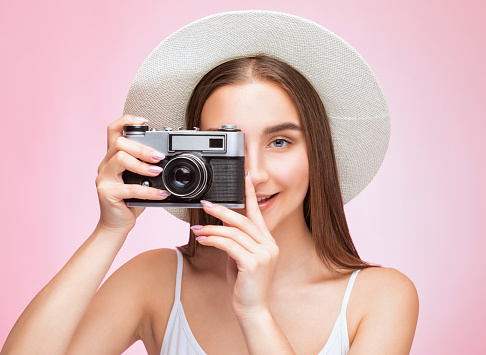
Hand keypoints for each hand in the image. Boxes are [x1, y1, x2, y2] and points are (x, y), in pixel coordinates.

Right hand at [95, 115, 169, 234]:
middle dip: (142, 148)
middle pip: (119, 143)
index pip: (113, 130)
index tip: (144, 121)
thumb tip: (168, 160)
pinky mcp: (106, 193)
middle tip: (159, 157)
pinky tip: (161, 194)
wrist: (117, 224)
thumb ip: (147, 167)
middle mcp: (105, 164)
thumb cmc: (130, 201)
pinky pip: (129, 188)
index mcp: (113, 158)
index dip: (126, 120)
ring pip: (120, 158)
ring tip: (157, 172)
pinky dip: (148, 191)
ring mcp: (103, 178)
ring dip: (142, 164)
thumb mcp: (140, 180)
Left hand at [191, 173, 278, 319]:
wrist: (253, 310)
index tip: (245, 177)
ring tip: (198, 228)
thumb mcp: (241, 258)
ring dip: (213, 228)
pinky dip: (213, 240)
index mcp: (268, 242)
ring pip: (234, 232)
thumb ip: (236, 241)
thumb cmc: (246, 285)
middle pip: (243, 219)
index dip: (250, 194)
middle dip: (223, 210)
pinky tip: (203, 239)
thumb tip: (221, 225)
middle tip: (206, 203)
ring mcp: (263, 254)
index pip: (258, 213)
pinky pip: (229, 245)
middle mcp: (269, 245)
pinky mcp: (253, 263)